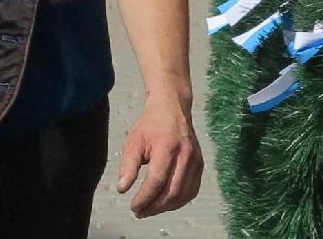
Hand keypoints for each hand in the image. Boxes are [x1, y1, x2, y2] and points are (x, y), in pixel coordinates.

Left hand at [116, 92, 202, 215]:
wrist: (173, 109)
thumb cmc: (151, 126)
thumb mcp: (133, 142)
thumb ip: (128, 166)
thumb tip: (122, 189)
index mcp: (168, 147)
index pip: (156, 181)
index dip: (144, 198)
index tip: (133, 206)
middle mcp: (185, 154)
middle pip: (172, 191)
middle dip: (154, 207)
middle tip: (139, 212)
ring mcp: (196, 159)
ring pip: (183, 194)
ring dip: (166, 207)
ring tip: (150, 209)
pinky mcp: (200, 164)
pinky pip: (192, 190)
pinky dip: (179, 201)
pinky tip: (166, 202)